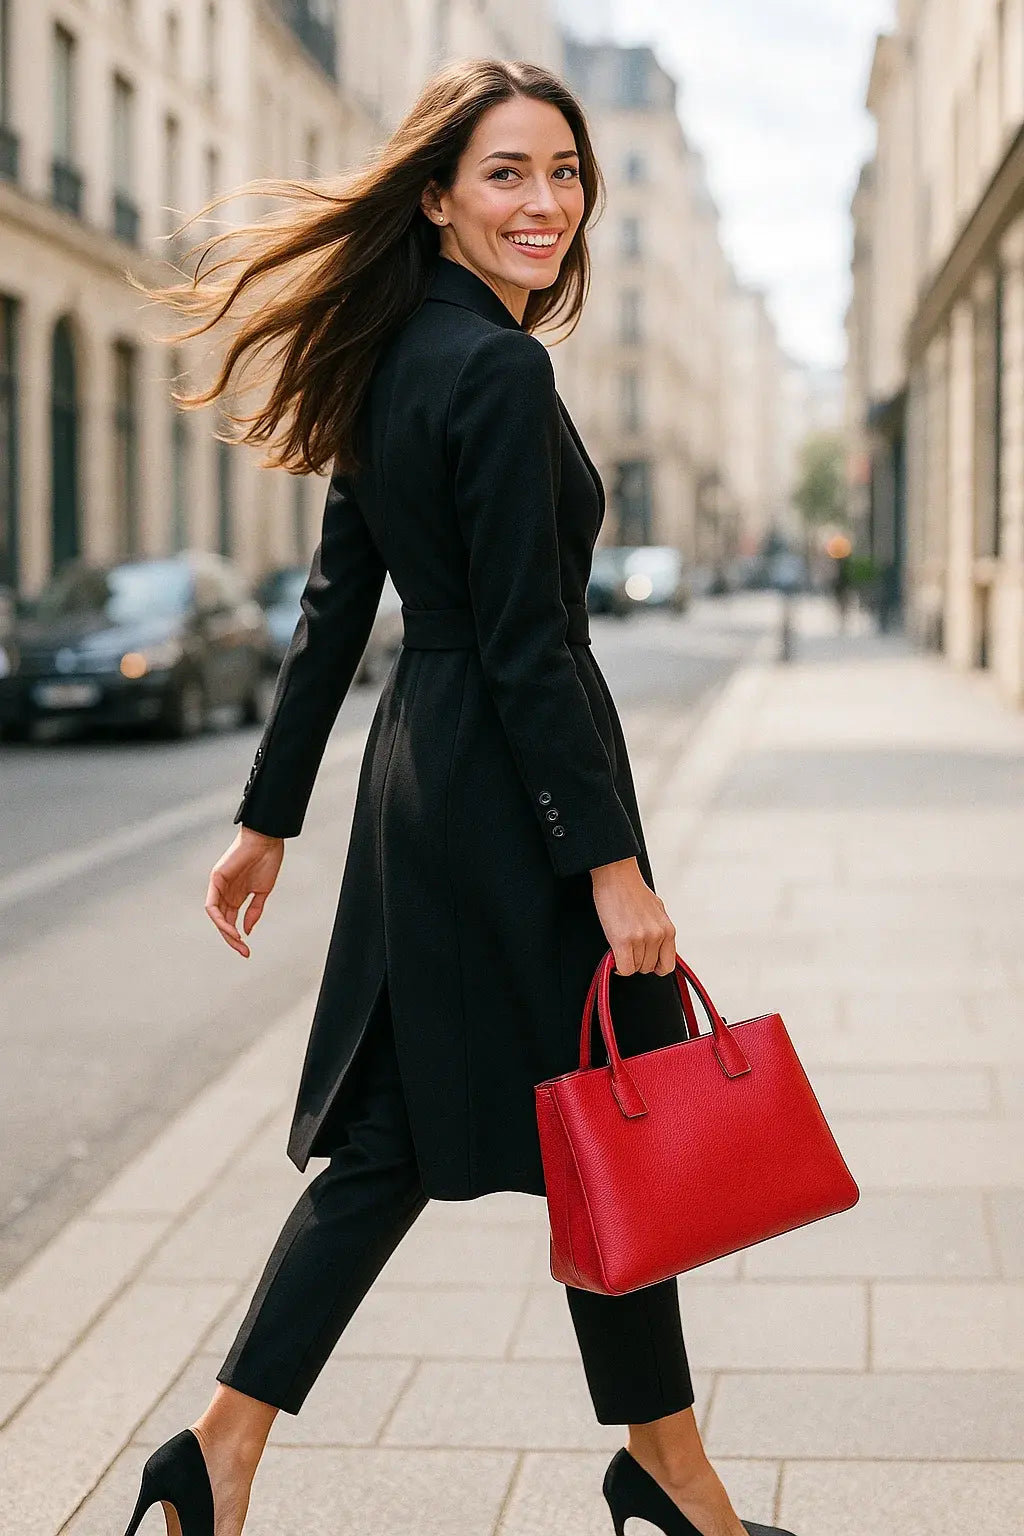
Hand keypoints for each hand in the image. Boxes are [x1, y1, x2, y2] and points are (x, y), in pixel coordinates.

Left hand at [205, 826, 284, 957]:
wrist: (267, 840)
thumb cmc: (267, 860)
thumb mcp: (262, 891)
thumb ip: (254, 911)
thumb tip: (246, 931)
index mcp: (236, 896)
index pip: (232, 921)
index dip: (237, 938)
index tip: (247, 952)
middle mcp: (225, 893)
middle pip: (223, 922)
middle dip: (231, 939)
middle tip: (244, 952)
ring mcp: (219, 887)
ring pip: (216, 916)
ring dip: (225, 931)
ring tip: (237, 941)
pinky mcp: (216, 879)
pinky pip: (212, 905)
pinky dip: (219, 919)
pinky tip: (231, 928)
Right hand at [589, 857, 676, 976]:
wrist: (617, 876)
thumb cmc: (633, 890)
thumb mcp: (657, 912)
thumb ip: (660, 932)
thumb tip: (656, 949)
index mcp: (668, 929)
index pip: (667, 965)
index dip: (654, 966)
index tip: (645, 961)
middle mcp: (658, 935)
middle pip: (648, 967)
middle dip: (637, 961)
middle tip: (628, 950)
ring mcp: (642, 938)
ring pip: (635, 968)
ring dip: (626, 961)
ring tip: (620, 947)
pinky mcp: (624, 940)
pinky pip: (624, 968)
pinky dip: (618, 966)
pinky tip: (614, 956)